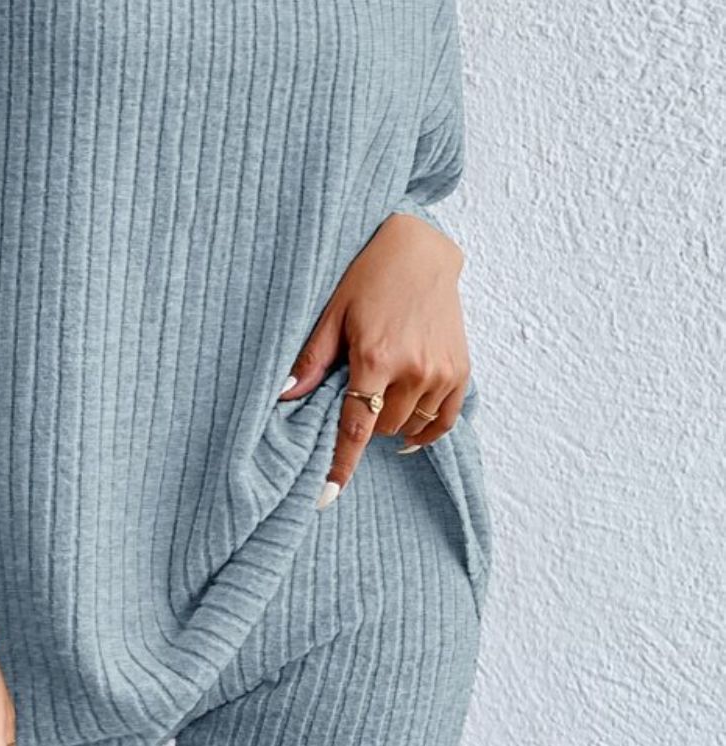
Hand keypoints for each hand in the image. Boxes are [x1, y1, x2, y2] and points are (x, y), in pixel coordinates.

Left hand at [280, 213, 469, 504]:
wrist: (420, 250)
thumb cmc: (368, 276)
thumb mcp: (332, 313)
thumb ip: (311, 361)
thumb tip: (284, 398)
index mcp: (375, 358)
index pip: (356, 427)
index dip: (341, 465)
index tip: (327, 496)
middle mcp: (413, 369)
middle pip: (381, 427)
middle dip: (362, 421)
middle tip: (353, 393)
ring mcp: (441, 371)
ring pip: (409, 425)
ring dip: (389, 421)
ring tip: (377, 397)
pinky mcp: (461, 369)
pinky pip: (444, 419)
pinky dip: (425, 430)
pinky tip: (408, 430)